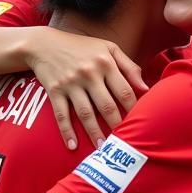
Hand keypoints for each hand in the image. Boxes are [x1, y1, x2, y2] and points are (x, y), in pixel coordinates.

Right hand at [24, 30, 146, 149]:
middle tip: (124, 142)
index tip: (139, 123)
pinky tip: (72, 145)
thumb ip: (129, 67)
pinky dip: (66, 131)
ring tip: (102, 148)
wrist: (45, 44)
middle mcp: (88, 73)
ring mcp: (70, 83)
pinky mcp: (54, 91)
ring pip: (85, 113)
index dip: (133, 109)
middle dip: (116, 125)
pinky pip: (61, 114)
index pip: (124, 90)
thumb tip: (146, 88)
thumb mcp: (108, 49)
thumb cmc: (82, 47)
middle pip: (107, 105)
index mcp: (105, 62)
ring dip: (94, 132)